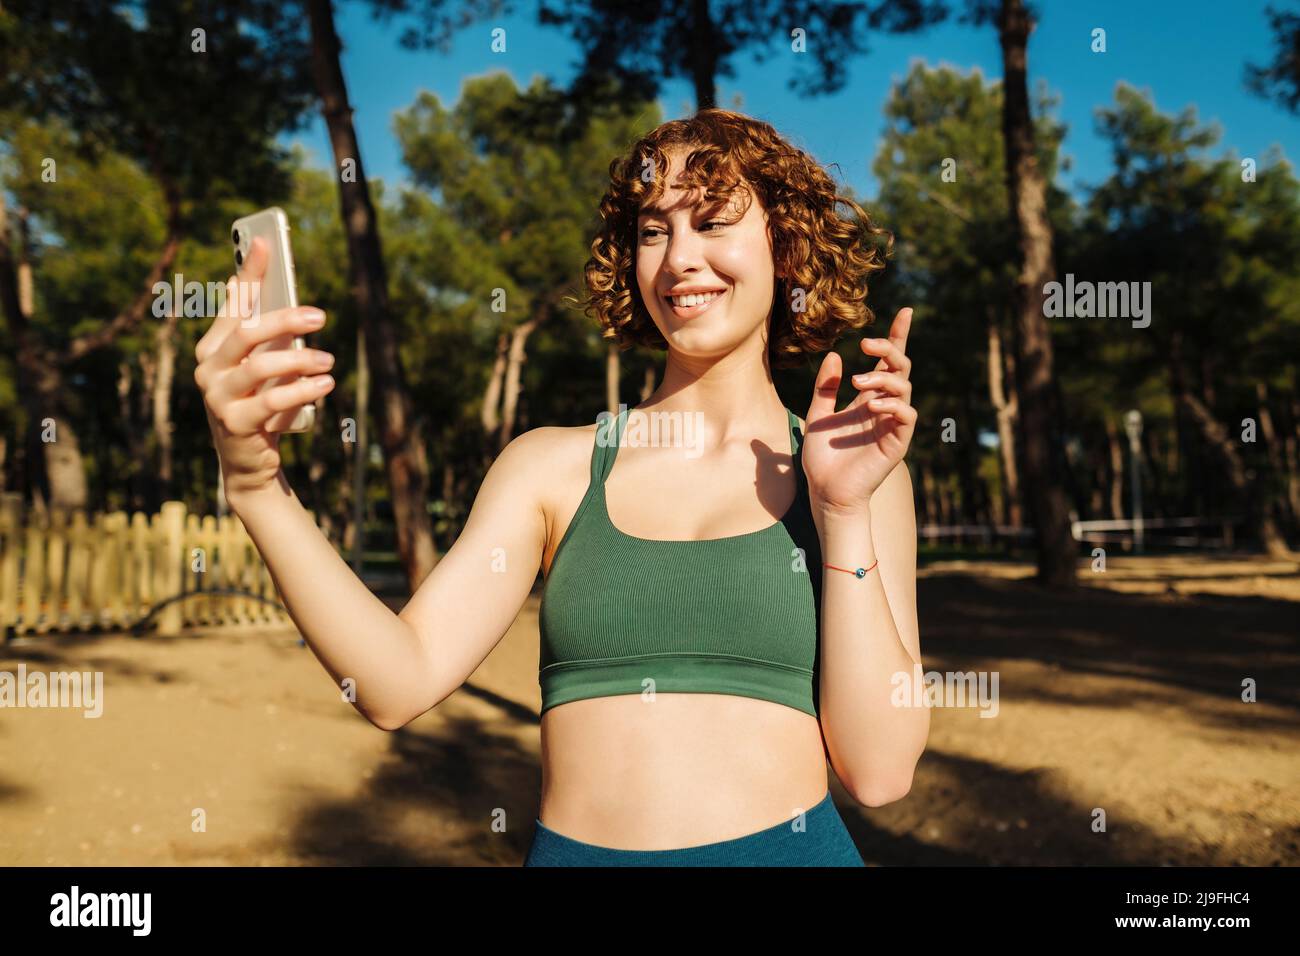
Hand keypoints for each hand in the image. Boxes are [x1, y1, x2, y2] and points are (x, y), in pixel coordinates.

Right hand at [193, 236, 335, 501]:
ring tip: (330, 360)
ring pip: (259, 368)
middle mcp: (207, 368)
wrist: (250, 460)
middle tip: (320, 316)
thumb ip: (272, 337)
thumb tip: (295, 301)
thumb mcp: (266, 367)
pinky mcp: (233, 424)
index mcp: (213, 346)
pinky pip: (270, 402)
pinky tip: (326, 384)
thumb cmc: (262, 403)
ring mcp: (216, 397)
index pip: (232, 304)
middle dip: (284, 320)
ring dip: (299, 360)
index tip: (268, 243)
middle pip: (246, 334)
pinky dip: (301, 391)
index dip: (250, 274)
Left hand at [802, 307, 916, 517]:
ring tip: (858, 384)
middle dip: (889, 350)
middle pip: (900, 368)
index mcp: (868, 398)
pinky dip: (892, 405)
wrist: (826, 493)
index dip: (898, 337)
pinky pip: (906, 416)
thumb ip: (825, 388)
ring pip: (903, 388)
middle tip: (867, 344)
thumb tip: (835, 355)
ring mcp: (892, 425)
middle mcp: (884, 408)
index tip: (905, 312)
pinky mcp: (897, 443)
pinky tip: (872, 405)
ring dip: (883, 379)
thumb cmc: (823, 459)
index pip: (888, 363)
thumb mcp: (818, 416)